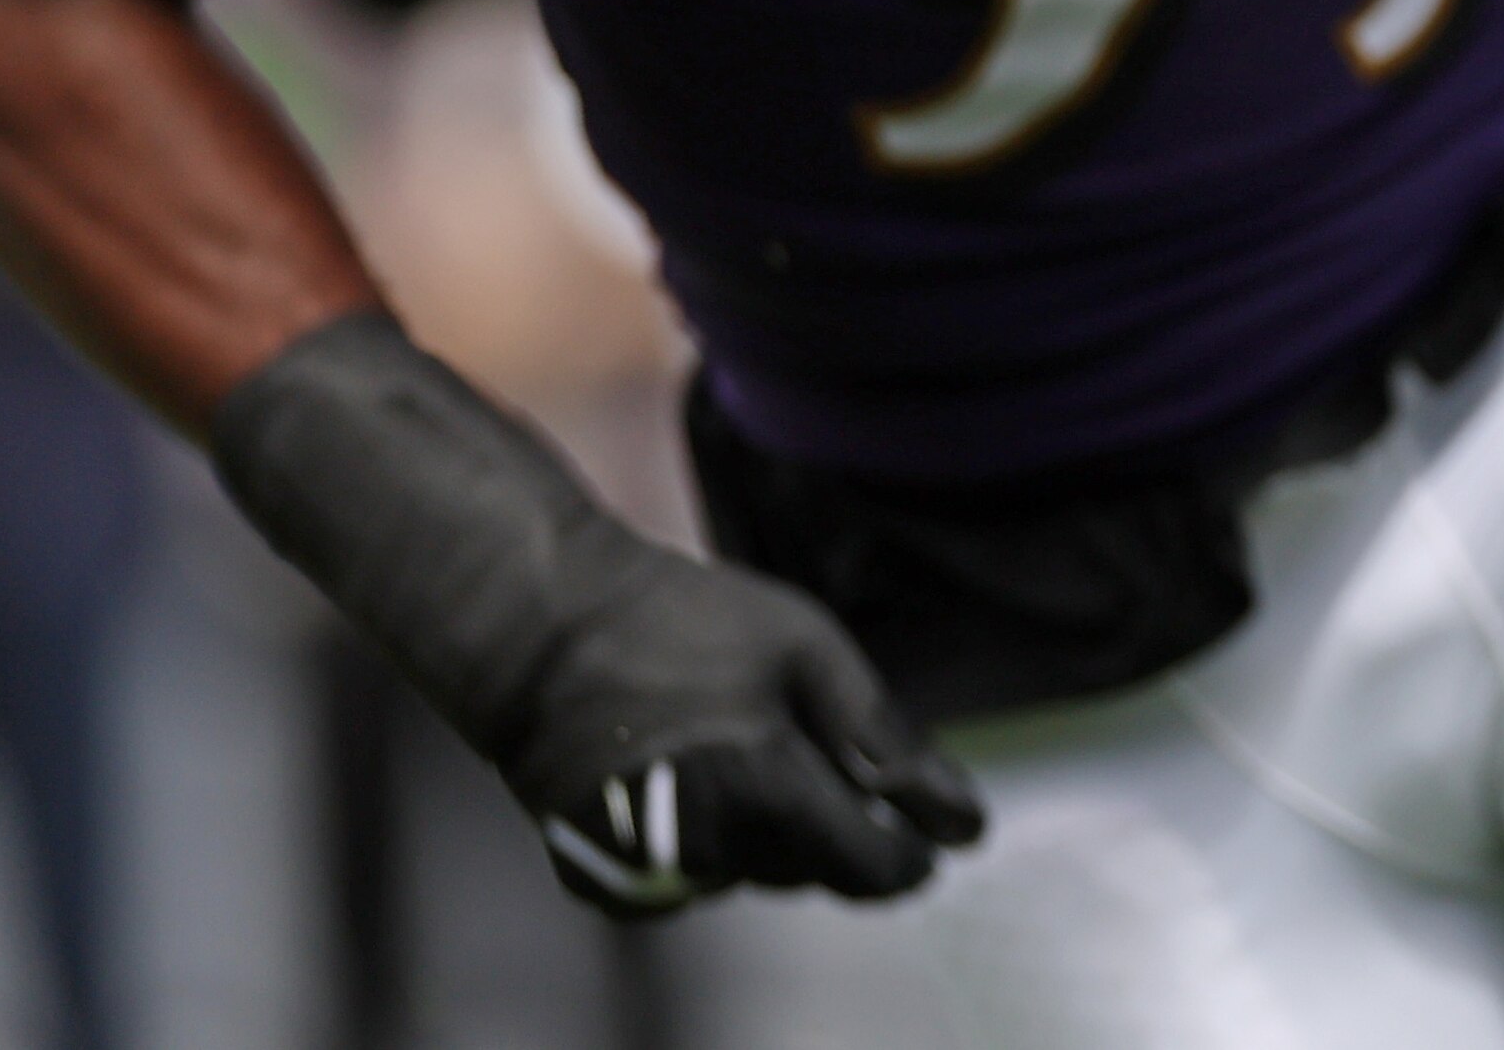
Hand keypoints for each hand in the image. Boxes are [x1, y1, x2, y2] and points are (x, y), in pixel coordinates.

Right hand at [208, 315, 982, 917]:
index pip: (866, 871)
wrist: (541, 630)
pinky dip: (701, 841)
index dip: (905, 859)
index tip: (926, 837)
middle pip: (807, 867)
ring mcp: (645, 874)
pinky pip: (685, 880)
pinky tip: (682, 774)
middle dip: (826, 818)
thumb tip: (962, 822)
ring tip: (728, 740)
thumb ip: (883, 737)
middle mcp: (708, 852)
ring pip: (747, 874)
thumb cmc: (682, 622)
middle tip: (796, 735)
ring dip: (762, 828)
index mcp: (768, 795)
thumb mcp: (807, 649)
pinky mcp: (599, 879)